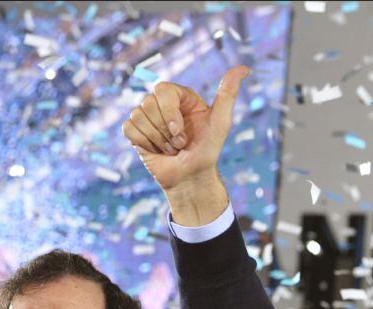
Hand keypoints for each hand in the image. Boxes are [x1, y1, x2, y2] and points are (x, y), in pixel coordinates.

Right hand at [122, 66, 248, 190]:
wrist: (192, 177)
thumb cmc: (208, 150)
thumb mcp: (221, 122)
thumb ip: (228, 94)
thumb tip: (244, 68)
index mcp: (180, 96)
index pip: (162, 90)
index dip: (169, 113)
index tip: (180, 131)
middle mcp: (162, 103)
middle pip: (148, 103)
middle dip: (166, 131)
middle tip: (181, 143)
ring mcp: (147, 116)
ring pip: (138, 116)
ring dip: (158, 140)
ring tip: (172, 148)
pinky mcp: (135, 130)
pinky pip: (129, 128)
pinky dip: (145, 143)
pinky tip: (157, 150)